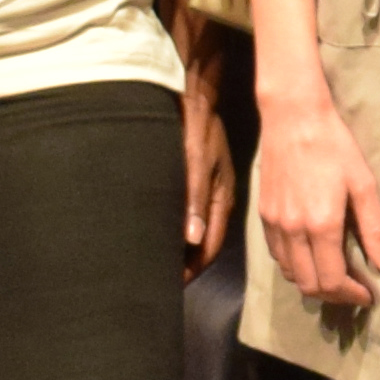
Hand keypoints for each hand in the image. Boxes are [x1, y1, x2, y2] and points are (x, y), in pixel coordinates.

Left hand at [176, 30, 236, 264]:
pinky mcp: (200, 182)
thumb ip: (194, 198)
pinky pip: (191, 216)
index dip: (192, 268)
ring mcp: (210, 190)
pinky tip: (162, 234)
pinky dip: (178, 231)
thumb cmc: (196, 125)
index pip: (209, 246)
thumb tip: (192, 240)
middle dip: (186, 265)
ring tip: (157, 266)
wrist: (197, 92)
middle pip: (203, 244)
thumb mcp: (196, 159)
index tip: (170, 287)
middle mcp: (218, 199)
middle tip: (159, 284)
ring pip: (197, 231)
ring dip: (181, 250)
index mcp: (222, 198)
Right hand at [253, 89, 379, 316]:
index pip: (332, 281)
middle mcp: (293, 230)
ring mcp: (274, 224)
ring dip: (313, 282)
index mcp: (321, 225)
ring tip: (336, 275)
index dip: (351, 295)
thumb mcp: (364, 184)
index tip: (368, 294)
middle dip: (334, 295)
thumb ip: (374, 229)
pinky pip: (277, 255)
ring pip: (290, 273)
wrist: (294, 118)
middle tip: (355, 289)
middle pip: (309, 284)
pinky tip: (312, 256)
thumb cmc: (335, 147)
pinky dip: (295, 266)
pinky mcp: (264, 215)